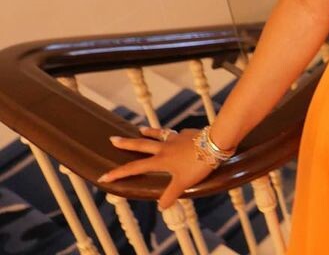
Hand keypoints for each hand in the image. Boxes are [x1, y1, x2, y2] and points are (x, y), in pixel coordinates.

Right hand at [97, 126, 218, 209]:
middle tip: (112, 139)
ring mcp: (176, 138)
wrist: (216, 143)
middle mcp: (165, 147)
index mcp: (161, 160)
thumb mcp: (184, 183)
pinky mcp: (188, 133)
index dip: (119, 173)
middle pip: (141, 144)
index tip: (104, 175)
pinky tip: (177, 135)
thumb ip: (171, 194)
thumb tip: (161, 206)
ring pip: (158, 134)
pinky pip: (177, 134)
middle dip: (126, 143)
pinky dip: (174, 135)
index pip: (135, 167)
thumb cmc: (198, 164)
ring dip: (148, 132)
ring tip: (140, 129)